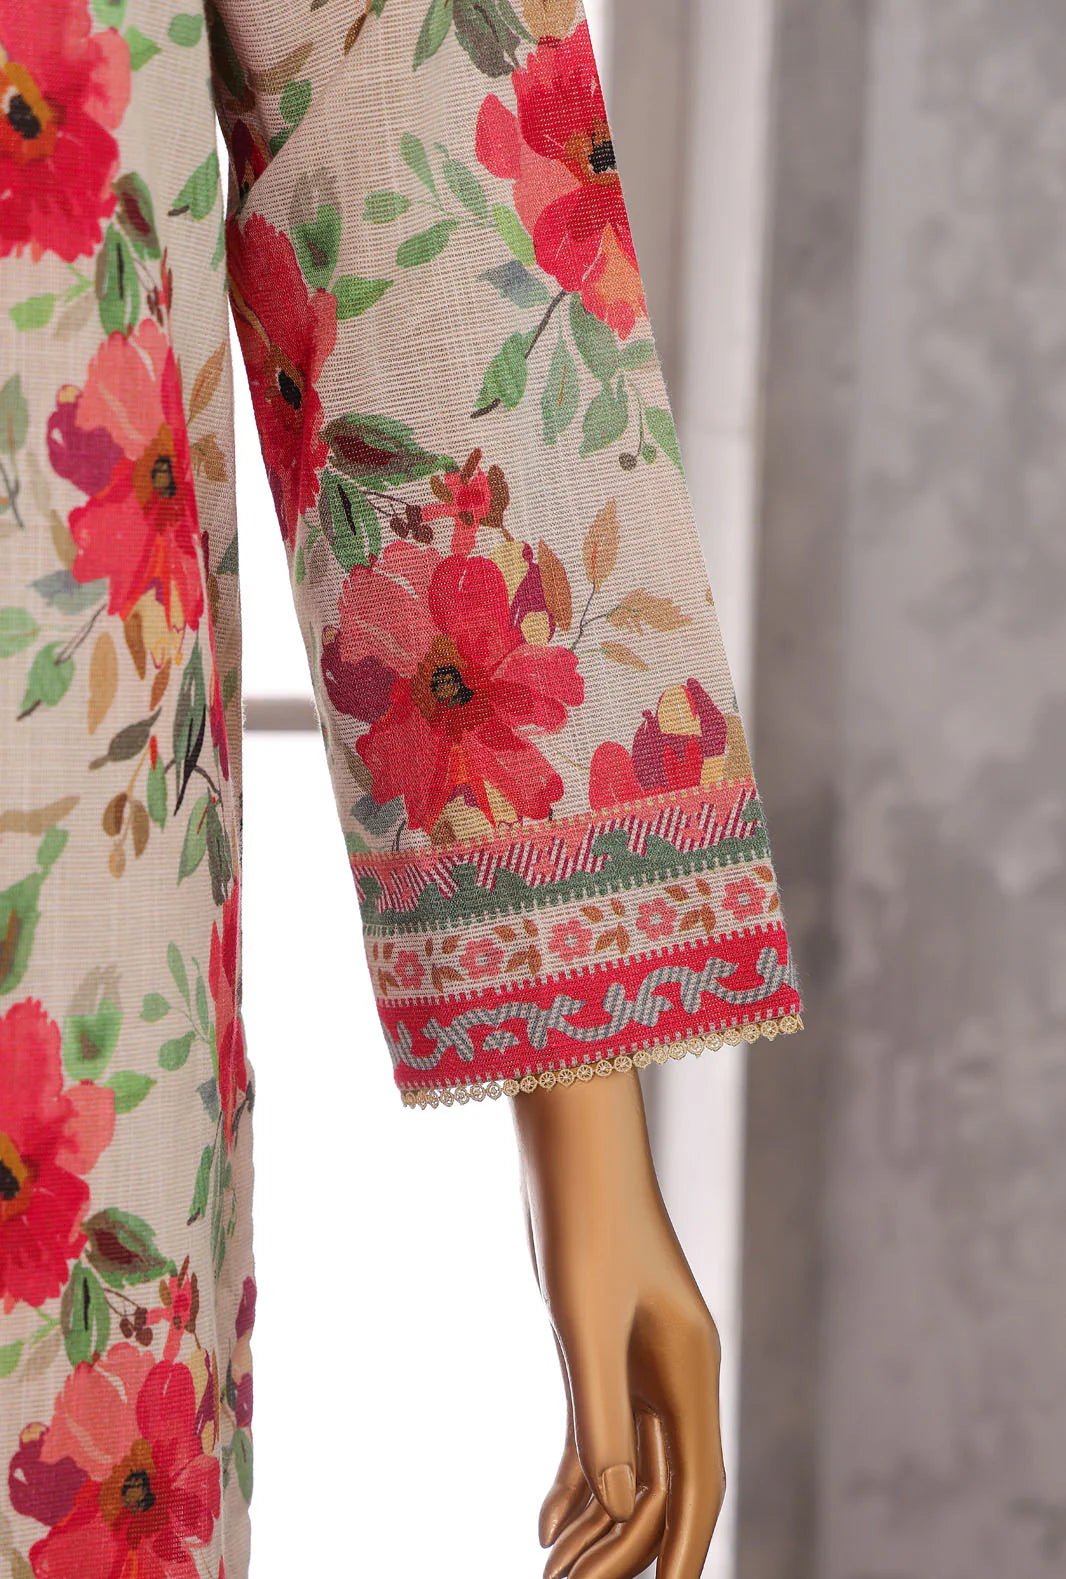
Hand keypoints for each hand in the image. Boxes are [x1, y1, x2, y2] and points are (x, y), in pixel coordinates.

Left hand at [511, 1068, 725, 1578]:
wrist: (567, 1128)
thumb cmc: (582, 1209)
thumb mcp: (584, 1313)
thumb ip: (598, 1407)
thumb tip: (611, 1502)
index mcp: (689, 1362)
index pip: (695, 1481)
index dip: (681, 1551)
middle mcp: (670, 1365)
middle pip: (657, 1481)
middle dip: (623, 1549)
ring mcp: (634, 1354)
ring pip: (623, 1460)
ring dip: (595, 1522)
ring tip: (553, 1577)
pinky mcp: (595, 1338)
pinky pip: (591, 1427)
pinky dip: (572, 1476)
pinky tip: (544, 1520)